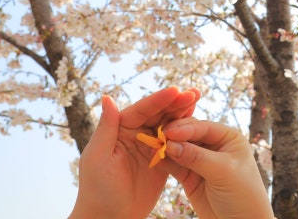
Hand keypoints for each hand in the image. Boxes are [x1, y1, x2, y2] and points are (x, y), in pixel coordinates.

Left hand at [69, 87, 199, 218]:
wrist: (110, 217)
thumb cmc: (98, 188)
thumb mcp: (98, 156)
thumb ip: (107, 127)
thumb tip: (108, 97)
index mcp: (121, 128)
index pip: (142, 109)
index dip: (159, 100)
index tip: (176, 91)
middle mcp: (136, 133)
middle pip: (159, 113)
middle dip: (176, 102)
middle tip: (194, 93)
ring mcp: (150, 146)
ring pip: (169, 125)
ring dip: (184, 113)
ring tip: (198, 100)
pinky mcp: (163, 161)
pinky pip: (176, 143)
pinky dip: (187, 133)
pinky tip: (199, 124)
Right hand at [162, 118, 273, 218]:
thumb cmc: (242, 194)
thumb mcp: (223, 171)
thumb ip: (197, 157)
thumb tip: (170, 145)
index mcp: (228, 137)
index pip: (204, 127)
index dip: (185, 128)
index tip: (168, 132)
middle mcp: (214, 145)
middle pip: (189, 135)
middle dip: (173, 136)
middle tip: (158, 138)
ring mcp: (200, 160)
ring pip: (179, 149)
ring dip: (166, 148)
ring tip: (153, 148)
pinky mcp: (190, 176)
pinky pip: (175, 165)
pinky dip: (165, 162)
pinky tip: (155, 159)